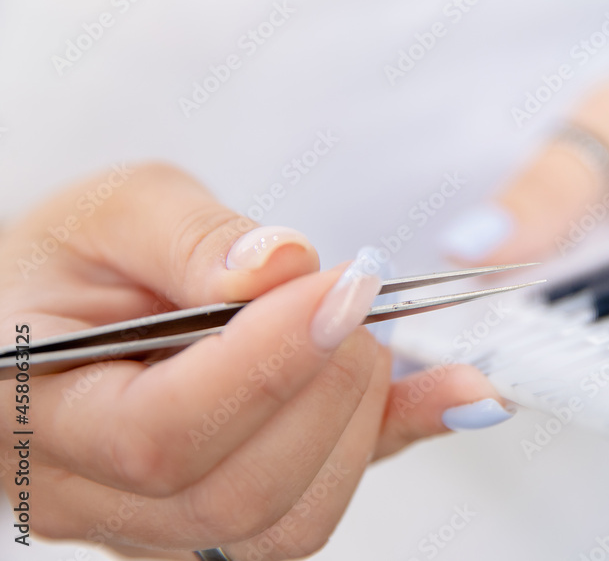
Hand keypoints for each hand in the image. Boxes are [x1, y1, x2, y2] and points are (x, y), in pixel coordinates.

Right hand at [0, 163, 506, 559]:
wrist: (64, 311)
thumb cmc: (74, 261)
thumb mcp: (115, 211)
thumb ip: (194, 234)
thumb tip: (284, 267)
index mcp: (35, 408)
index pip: (161, 432)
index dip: (268, 364)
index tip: (340, 287)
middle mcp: (93, 494)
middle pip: (237, 493)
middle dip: (328, 388)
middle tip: (352, 299)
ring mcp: (159, 524)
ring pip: (288, 524)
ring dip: (358, 423)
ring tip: (359, 337)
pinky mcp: (224, 521)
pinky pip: (319, 506)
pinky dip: (388, 443)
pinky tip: (441, 390)